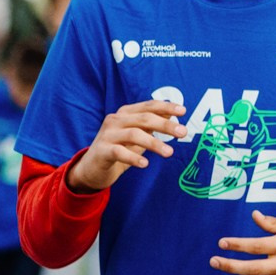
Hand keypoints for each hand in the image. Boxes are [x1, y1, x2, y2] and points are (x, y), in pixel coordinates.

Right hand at [67, 96, 186, 192]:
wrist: (92, 168)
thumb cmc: (118, 150)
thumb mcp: (136, 135)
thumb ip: (150, 125)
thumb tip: (174, 115)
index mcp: (125, 113)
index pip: (148, 106)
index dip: (166, 107)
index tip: (183, 111)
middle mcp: (115, 120)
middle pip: (144, 119)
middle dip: (165, 125)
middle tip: (183, 133)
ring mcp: (107, 135)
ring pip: (134, 134)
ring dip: (154, 143)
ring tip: (169, 153)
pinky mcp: (102, 151)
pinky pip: (119, 152)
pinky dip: (134, 158)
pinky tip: (145, 164)